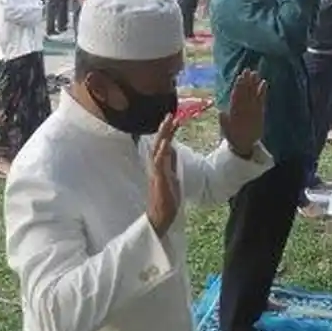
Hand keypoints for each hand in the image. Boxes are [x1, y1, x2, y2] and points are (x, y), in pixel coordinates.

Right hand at [146, 114, 181, 237]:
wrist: (161, 216)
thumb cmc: (167, 199)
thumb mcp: (173, 177)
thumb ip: (172, 163)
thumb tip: (174, 150)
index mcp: (161, 165)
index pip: (164, 144)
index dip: (169, 132)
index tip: (175, 119)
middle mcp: (157, 166)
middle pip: (159, 143)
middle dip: (165, 129)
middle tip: (170, 114)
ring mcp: (157, 172)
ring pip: (158, 149)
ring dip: (163, 135)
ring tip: (168, 122)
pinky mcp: (158, 180)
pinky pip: (159, 164)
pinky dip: (162, 153)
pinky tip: (165, 143)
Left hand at [220, 69, 266, 156]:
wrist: (243, 144)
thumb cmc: (233, 137)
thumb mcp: (227, 131)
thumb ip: (224, 122)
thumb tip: (220, 113)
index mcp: (233, 109)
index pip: (236, 95)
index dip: (238, 86)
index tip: (240, 77)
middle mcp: (241, 106)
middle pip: (244, 91)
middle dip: (246, 81)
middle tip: (248, 71)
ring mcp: (250, 107)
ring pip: (252, 93)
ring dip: (253, 84)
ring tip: (256, 74)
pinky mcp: (259, 110)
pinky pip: (260, 99)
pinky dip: (262, 91)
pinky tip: (264, 83)